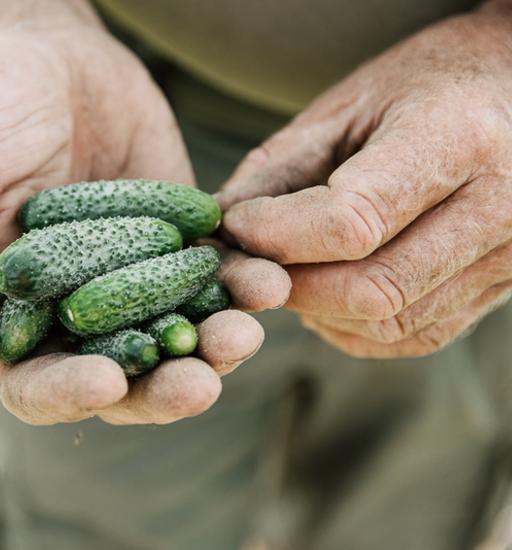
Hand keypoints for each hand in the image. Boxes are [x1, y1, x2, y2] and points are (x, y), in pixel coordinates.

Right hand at [0, 21, 289, 423]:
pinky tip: (265, 280)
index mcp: (9, 318)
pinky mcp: (176, 245)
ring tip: (245, 331)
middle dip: (161, 388)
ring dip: (213, 347)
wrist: (41, 53)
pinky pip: (213, 278)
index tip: (108, 382)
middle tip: (202, 381)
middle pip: (121, 377)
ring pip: (176, 337)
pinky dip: (239, 286)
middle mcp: (72, 313)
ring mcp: (130, 281)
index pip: (36, 384)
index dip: (69, 394)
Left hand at [217, 5, 511, 358]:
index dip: (276, 236)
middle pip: (370, 288)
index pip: (351, 222)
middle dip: (291, 284)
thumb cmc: (423, 86)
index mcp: (458, 139)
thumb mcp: (344, 106)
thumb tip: (220, 231)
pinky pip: (414, 334)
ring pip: (390, 322)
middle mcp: (502, 206)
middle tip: (252, 262)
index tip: (236, 226)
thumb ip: (276, 170)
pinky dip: (354, 326)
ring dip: (319, 309)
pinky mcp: (502, 289)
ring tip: (291, 271)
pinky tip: (329, 292)